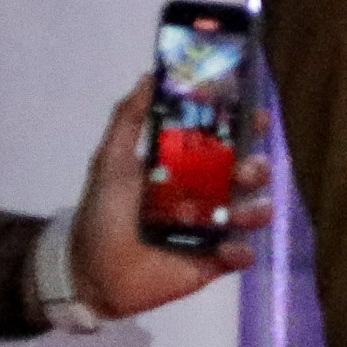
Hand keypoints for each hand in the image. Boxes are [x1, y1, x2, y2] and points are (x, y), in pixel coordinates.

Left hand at [69, 79, 265, 323]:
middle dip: (256, 167)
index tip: (257, 116)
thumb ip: (128, 119)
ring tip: (241, 213)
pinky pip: (242, 254)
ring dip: (256, 207)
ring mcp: (214, 229)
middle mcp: (207, 194)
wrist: (89, 271)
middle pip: (248, 174)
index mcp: (188, 169)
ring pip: (253, 211)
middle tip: (246, 170)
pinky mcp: (214, 262)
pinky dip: (242, 250)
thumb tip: (149, 76)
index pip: (227, 142)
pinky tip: (228, 249)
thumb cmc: (102, 213)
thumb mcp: (110, 161)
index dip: (246, 127)